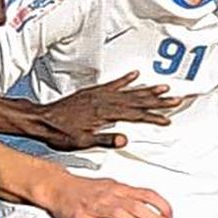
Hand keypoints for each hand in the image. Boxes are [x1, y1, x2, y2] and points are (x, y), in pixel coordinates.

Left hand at [40, 72, 184, 150]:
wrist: (41, 120)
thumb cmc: (59, 133)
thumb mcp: (83, 142)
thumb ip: (105, 139)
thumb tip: (124, 139)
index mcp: (105, 114)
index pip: (135, 115)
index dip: (153, 117)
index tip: (167, 119)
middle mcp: (104, 101)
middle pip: (138, 101)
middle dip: (158, 100)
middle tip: (176, 99)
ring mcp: (99, 96)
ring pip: (129, 91)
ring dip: (147, 89)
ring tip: (163, 87)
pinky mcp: (92, 93)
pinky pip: (113, 84)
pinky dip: (125, 79)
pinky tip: (135, 75)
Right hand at [41, 174, 172, 217]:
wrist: (54, 186)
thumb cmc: (83, 189)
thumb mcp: (109, 187)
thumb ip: (128, 197)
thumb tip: (150, 209)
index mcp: (117, 188)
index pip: (145, 193)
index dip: (161, 205)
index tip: (171, 216)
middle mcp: (107, 195)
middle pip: (136, 205)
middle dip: (154, 217)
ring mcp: (93, 207)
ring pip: (119, 214)